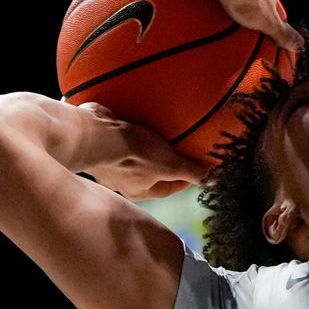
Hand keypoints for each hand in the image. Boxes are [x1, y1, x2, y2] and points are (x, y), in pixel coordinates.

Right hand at [75, 102, 209, 200]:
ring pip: (134, 156)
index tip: (197, 168)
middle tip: (178, 149)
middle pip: (151, 172)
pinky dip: (129, 131)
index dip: (186, 178)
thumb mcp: (170, 164)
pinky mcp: (100, 143)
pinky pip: (120, 138)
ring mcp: (109, 162)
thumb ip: (192, 172)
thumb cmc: (133, 154)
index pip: (169, 188)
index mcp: (140, 191)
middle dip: (165, 162)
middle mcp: (122, 181)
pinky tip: (137, 118)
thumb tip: (216, 180)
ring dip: (146, 145)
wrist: (93, 135)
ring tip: (159, 131)